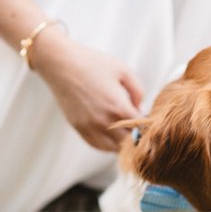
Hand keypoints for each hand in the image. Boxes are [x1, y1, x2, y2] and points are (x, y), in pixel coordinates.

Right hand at [31, 30, 142, 151]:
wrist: (60, 63)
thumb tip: (141, 109)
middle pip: (130, 142)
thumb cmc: (93, 64)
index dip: (149, 126)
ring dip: (123, 143)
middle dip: (138, 136)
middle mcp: (104, 121)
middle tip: (139, 127)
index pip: (143, 129)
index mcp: (119, 107)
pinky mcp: (78, 127)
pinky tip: (113, 135)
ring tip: (126, 131)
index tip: (149, 121)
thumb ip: (139, 92)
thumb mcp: (124, 71)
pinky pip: (97, 146)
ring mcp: (90, 126)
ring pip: (114, 148)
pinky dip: (108, 144)